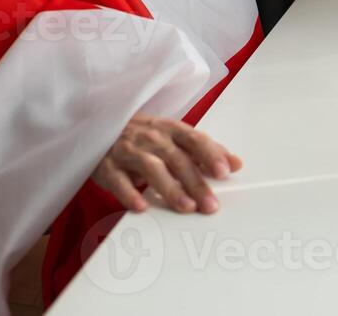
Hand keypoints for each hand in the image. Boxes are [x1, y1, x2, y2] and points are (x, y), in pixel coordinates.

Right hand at [91, 113, 242, 213]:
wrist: (101, 129)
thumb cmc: (145, 136)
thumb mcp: (174, 137)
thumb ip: (204, 150)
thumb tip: (236, 164)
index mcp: (170, 130)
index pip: (194, 140)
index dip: (210, 154)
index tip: (224, 171)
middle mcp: (151, 138)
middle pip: (177, 159)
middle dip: (196, 182)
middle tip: (210, 204)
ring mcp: (128, 152)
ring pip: (152, 169)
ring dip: (170, 189)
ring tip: (186, 207)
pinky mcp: (108, 168)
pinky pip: (119, 181)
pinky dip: (130, 194)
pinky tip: (142, 206)